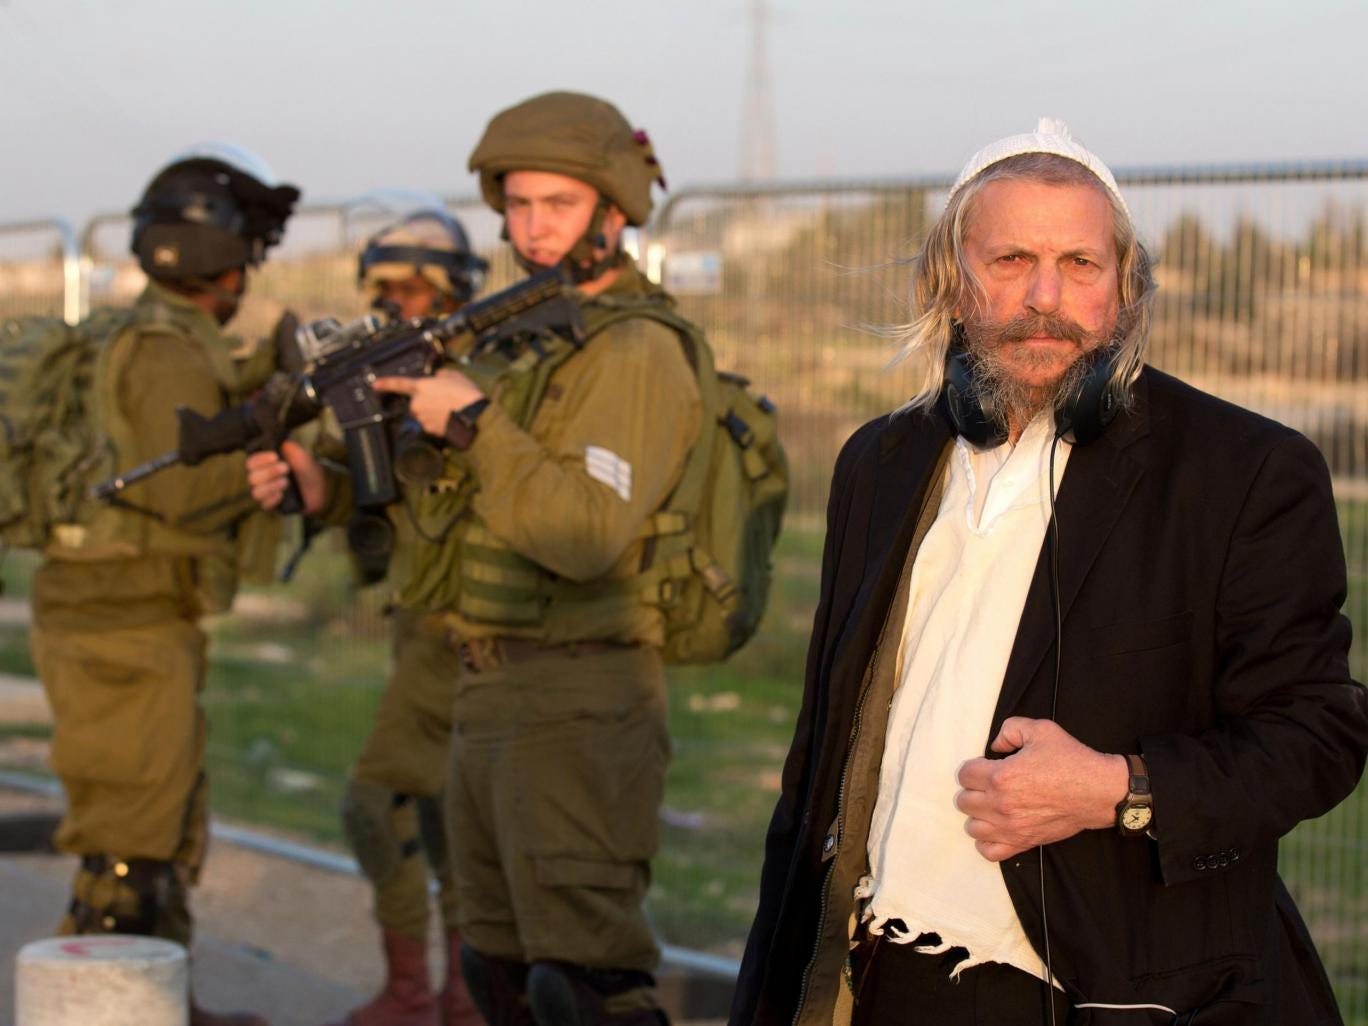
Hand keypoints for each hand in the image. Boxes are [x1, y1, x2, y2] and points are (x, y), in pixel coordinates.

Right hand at [245, 440, 327, 514]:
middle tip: (286, 468)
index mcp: (263, 465)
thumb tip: (281, 443)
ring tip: (286, 482)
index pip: (251, 462)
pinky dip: (272, 499)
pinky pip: (265, 505)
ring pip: (256, 493)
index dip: (260, 460)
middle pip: (252, 478)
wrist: (321, 486)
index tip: (275, 456)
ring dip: (270, 486)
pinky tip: (282, 494)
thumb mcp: (300, 454)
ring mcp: (266, 493)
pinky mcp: (273, 506)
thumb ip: (289, 447)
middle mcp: (261, 479)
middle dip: (269, 472)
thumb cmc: (306, 468)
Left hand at [372, 369, 483, 435]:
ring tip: (451, 409)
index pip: (399, 383)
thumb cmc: (465, 394)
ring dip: (433, 412)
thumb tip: (439, 377)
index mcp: (421, 386)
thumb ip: (442, 375)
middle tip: (445, 399)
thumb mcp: (455, 376)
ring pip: (424, 414)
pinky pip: (431, 425)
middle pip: (416, 403)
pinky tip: (451, 418)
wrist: (473, 416)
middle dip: (426, 402)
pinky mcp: (429, 429)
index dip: (386, 383)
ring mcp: (422, 417)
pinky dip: (439, 422)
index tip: (375, 385)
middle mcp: (418, 403)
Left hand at [954, 717, 1127, 861]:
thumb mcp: (1040, 730)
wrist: (1098, 790)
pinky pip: (990, 852)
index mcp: (1001, 776)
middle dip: (973, 789)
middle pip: (964, 801)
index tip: (986, 766)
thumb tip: (996, 745)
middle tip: (989, 784)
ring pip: (972, 827)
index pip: (964, 774)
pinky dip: (987, 842)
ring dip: (978, 815)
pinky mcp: (1024, 842)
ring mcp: (1011, 827)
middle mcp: (1001, 804)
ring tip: (991, 805)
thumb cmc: (1071, 760)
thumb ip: (1010, 729)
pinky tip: (996, 828)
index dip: (974, 767)